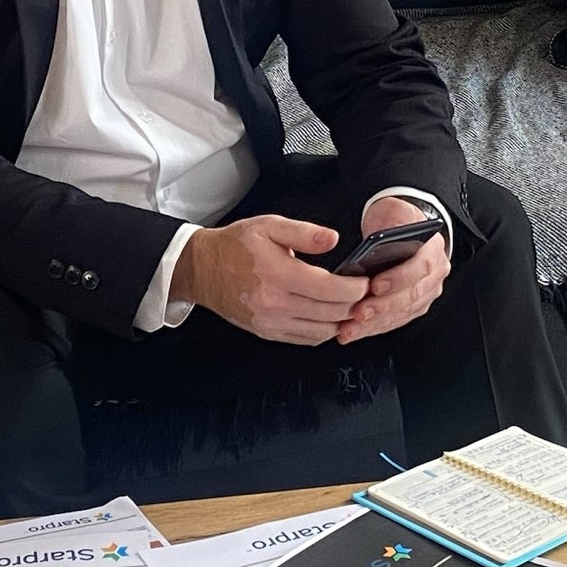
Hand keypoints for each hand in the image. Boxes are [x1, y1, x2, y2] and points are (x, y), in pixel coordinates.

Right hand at [172, 216, 367, 345]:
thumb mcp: (269, 226)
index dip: (356, 287)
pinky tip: (328, 316)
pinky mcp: (268, 332)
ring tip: (350, 305)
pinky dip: (324, 330)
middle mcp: (275, 304)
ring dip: (342, 320)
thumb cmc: (234, 246)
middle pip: (332, 313)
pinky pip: (306, 340)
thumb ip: (304, 233)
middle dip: (355, 304)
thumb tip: (332, 240)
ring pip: (323, 331)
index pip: (330, 289)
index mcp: (278, 274)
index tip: (365, 280)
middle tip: (365, 292)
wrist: (202, 270)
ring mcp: (271, 322)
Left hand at [336, 197, 449, 344]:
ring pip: (403, 313)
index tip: (374, 285)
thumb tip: (375, 243)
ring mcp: (426, 292)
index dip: (398, 278)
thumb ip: (389, 224)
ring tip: (350, 329)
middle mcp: (435, 273)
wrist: (403, 227)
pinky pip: (396, 321)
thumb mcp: (393, 211)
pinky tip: (354, 331)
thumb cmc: (396, 220)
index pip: (421, 267)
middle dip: (383, 307)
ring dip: (375, 324)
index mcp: (433, 249)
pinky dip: (374, 328)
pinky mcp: (414, 306)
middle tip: (359, 313)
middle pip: (411, 295)